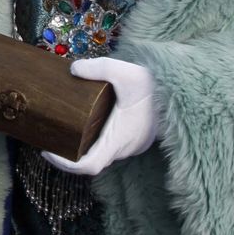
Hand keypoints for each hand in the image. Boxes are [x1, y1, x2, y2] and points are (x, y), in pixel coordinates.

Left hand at [41, 57, 159, 176]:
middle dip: (70, 155)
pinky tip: (88, 127)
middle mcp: (126, 147)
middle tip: (50, 138)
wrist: (186, 91)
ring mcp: (134, 145)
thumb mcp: (125, 72)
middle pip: (92, 162)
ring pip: (104, 155)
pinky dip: (98, 142)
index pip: (88, 166)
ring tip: (65, 131)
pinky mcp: (139, 139)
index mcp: (119, 139)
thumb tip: (72, 69)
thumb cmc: (156, 85)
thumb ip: (98, 68)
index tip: (47, 152)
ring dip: (85, 149)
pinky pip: (114, 147)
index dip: (65, 164)